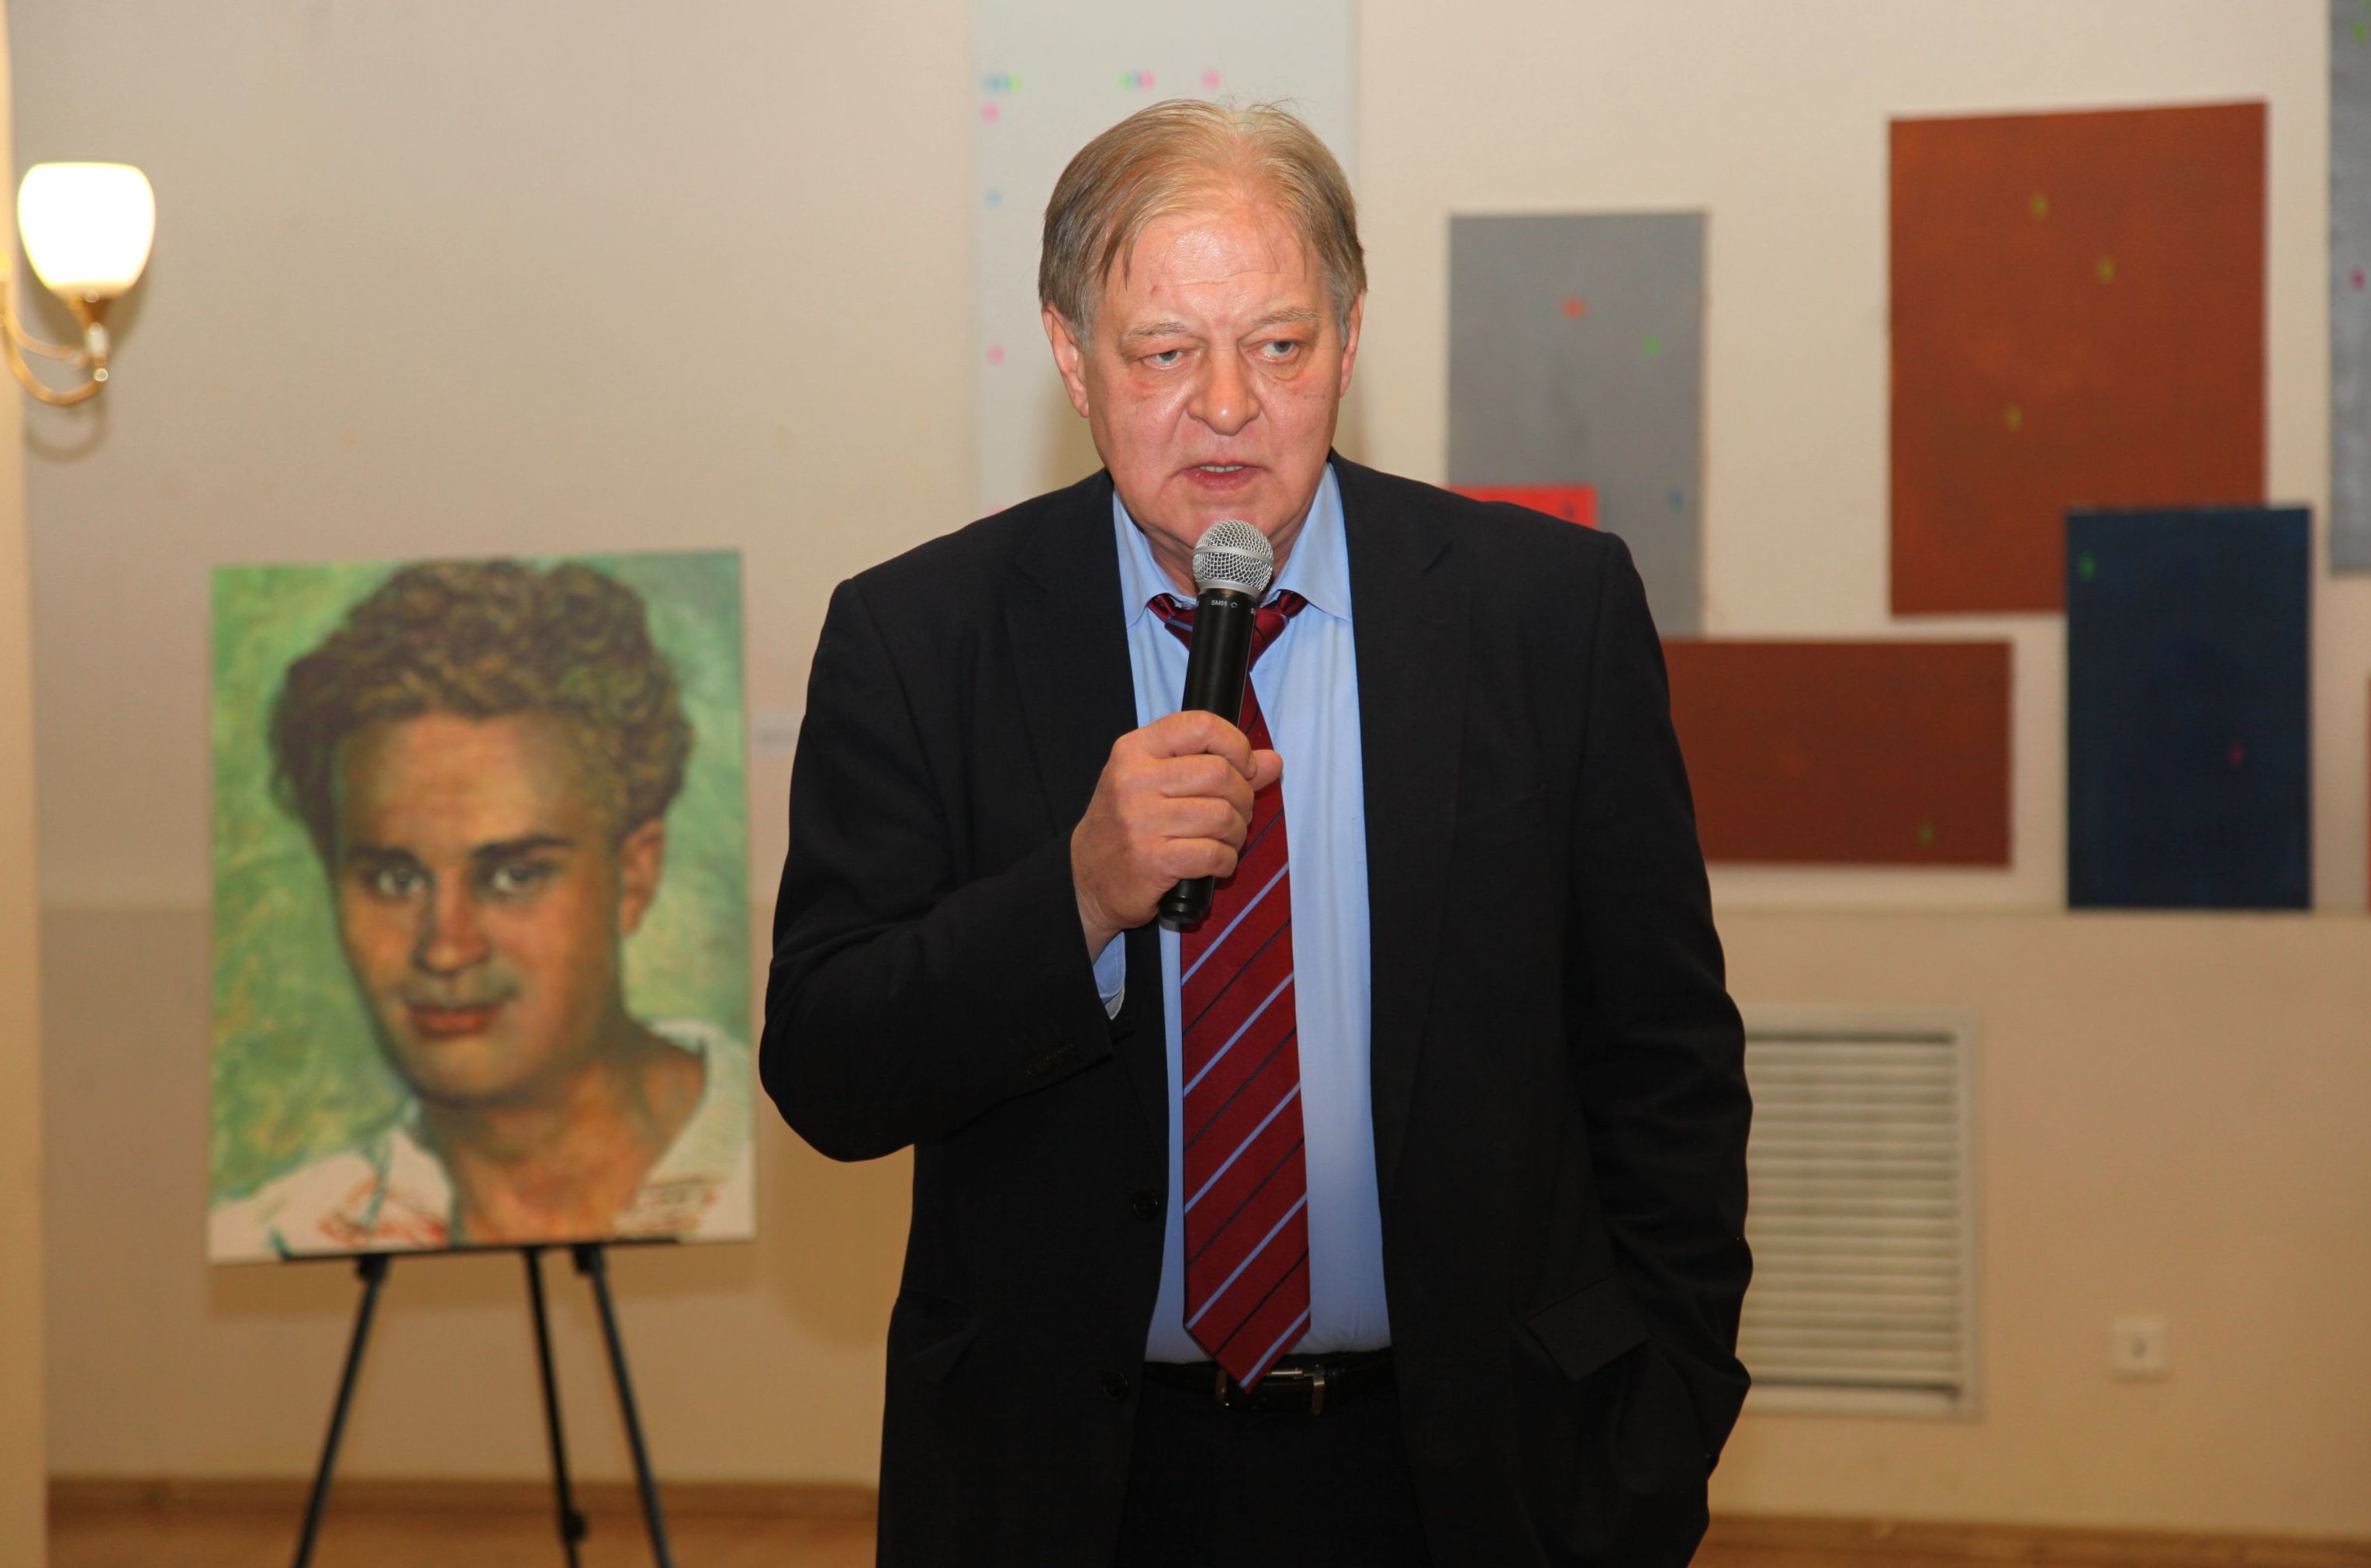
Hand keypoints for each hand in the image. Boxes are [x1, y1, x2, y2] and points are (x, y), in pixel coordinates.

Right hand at [1071, 710, 1282, 955]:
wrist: (1086, 878)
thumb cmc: (1130, 824)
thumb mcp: (1161, 782)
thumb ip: (1217, 765)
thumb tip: (1273, 762)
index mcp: (1136, 749)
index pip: (1200, 725)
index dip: (1236, 745)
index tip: (1244, 767)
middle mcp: (1135, 779)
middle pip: (1220, 774)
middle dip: (1243, 798)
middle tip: (1235, 814)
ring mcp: (1141, 821)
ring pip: (1222, 816)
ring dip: (1237, 834)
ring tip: (1225, 840)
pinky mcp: (1152, 860)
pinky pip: (1214, 854)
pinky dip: (1226, 861)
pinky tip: (1216, 863)